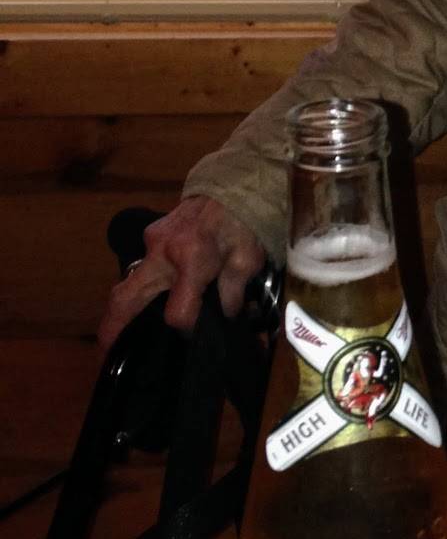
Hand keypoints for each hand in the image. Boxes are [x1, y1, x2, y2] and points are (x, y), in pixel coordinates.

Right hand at [98, 196, 266, 351]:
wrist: (231, 185)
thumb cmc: (244, 223)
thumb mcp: (248, 259)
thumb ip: (234, 291)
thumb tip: (225, 317)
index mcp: (193, 259)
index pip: (178, 310)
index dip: (185, 327)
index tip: (192, 333)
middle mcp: (164, 253)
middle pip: (128, 296)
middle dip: (113, 326)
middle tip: (106, 353)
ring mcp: (151, 243)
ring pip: (127, 283)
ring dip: (121, 310)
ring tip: (117, 337)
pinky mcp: (150, 236)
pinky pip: (139, 268)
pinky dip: (138, 289)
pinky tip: (144, 304)